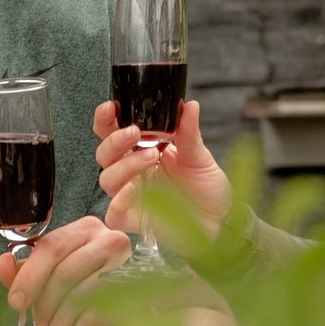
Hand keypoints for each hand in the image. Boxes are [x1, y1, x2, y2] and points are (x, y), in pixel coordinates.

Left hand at [0, 215, 131, 325]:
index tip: (15, 302)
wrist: (124, 320)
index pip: (51, 246)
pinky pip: (96, 315)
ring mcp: (128, 266)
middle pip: (64, 271)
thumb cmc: (83, 297)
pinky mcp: (137, 294)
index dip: (29, 277)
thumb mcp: (48, 281)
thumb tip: (2, 263)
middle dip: (45, 303)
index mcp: (85, 229)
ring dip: (62, 321)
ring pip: (80, 295)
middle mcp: (110, 239)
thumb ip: (23, 273)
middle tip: (40, 324)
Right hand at [93, 99, 230, 238]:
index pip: (112, 132)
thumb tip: (190, 105)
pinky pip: (114, 213)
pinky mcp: (134, 220)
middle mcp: (131, 172)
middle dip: (115, 141)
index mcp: (141, 150)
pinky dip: (118, 202)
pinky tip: (133, 190)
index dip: (105, 119)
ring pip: (107, 179)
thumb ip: (189, 132)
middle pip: (104, 154)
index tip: (111, 108)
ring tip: (153, 156)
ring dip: (125, 165)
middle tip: (135, 132)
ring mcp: (130, 196)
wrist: (220, 221)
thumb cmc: (206, 188)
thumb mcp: (199, 156)